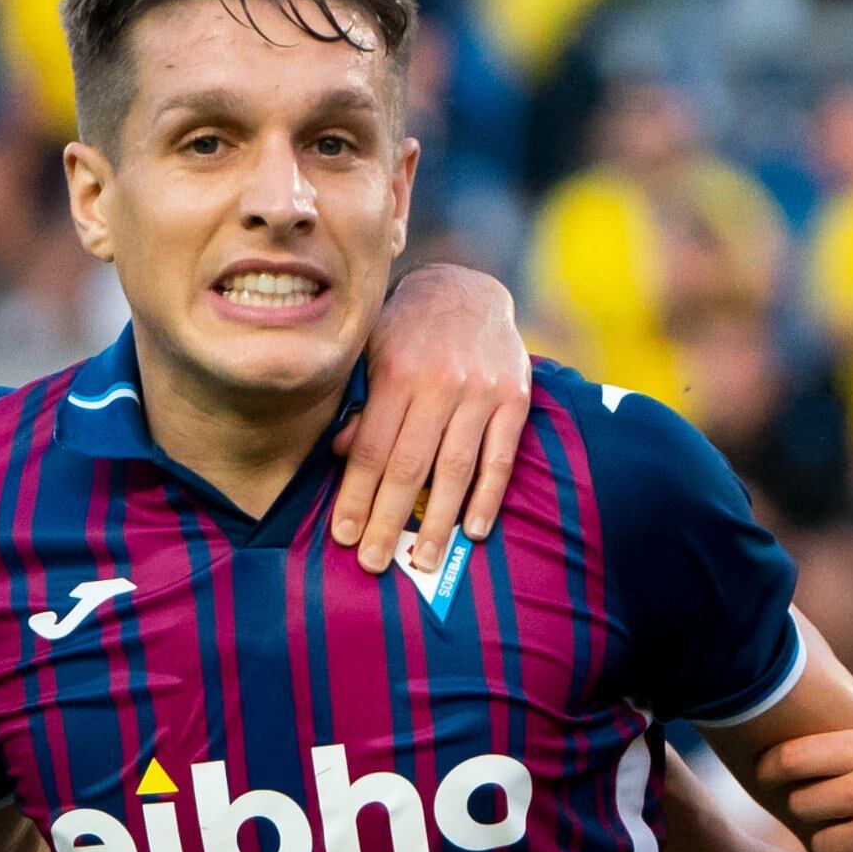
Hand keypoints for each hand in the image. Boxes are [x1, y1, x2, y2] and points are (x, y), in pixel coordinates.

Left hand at [334, 262, 530, 567]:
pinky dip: (487, 498)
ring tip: (424, 560)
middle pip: (408, 466)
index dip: (356, 495)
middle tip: (374, 562)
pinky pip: (500, 459)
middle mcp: (438, 383)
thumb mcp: (372, 352)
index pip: (371, 448)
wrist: (469, 289)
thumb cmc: (408, 329)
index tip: (344, 535)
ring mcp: (480, 392)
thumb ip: (359, 402)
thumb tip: (338, 454)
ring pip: (455, 469)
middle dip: (387, 519)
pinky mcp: (515, 399)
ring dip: (438, 521)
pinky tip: (473, 531)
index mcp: (395, 372)